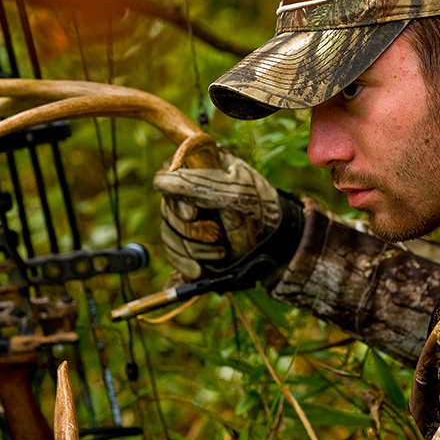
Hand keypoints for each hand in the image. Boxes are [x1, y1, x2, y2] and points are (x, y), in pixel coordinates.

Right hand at [153, 150, 302, 282]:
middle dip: (190, 229)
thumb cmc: (264, 211)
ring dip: (192, 249)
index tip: (193, 213)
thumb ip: (196, 183)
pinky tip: (199, 270)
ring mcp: (192, 219)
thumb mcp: (235, 192)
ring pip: (169, 232)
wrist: (280, 248)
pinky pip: (173, 251)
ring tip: (219, 253)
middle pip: (167, 209)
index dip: (175, 196)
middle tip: (216, 235)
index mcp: (204, 169)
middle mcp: (194, 191)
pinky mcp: (193, 243)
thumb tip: (158, 180)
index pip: (169, 175)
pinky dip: (185, 262)